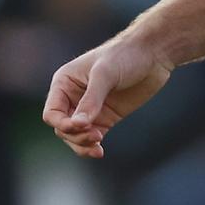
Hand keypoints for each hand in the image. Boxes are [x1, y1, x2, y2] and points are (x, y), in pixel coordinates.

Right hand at [42, 38, 171, 157]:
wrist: (153, 54)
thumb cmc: (125, 55)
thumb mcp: (105, 74)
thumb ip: (92, 99)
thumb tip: (78, 125)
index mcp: (64, 83)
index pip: (52, 113)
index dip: (62, 124)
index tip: (80, 126)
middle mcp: (73, 97)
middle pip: (62, 128)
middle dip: (75, 136)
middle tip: (95, 136)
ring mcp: (90, 109)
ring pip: (75, 136)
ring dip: (82, 144)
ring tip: (98, 146)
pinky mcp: (106, 117)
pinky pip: (92, 137)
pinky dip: (92, 146)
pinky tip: (99, 151)